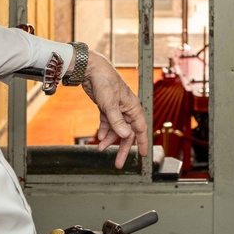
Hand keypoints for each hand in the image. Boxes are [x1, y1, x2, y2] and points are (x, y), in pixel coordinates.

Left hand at [80, 51, 148, 169]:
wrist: (91, 70)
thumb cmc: (105, 82)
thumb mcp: (110, 105)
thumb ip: (117, 122)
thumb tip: (125, 136)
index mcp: (133, 107)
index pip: (140, 129)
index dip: (142, 142)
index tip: (143, 155)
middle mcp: (126, 109)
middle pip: (127, 132)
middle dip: (122, 148)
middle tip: (119, 163)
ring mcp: (116, 109)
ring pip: (117, 129)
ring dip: (110, 140)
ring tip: (101, 149)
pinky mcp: (106, 107)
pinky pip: (108, 124)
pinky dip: (104, 131)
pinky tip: (100, 138)